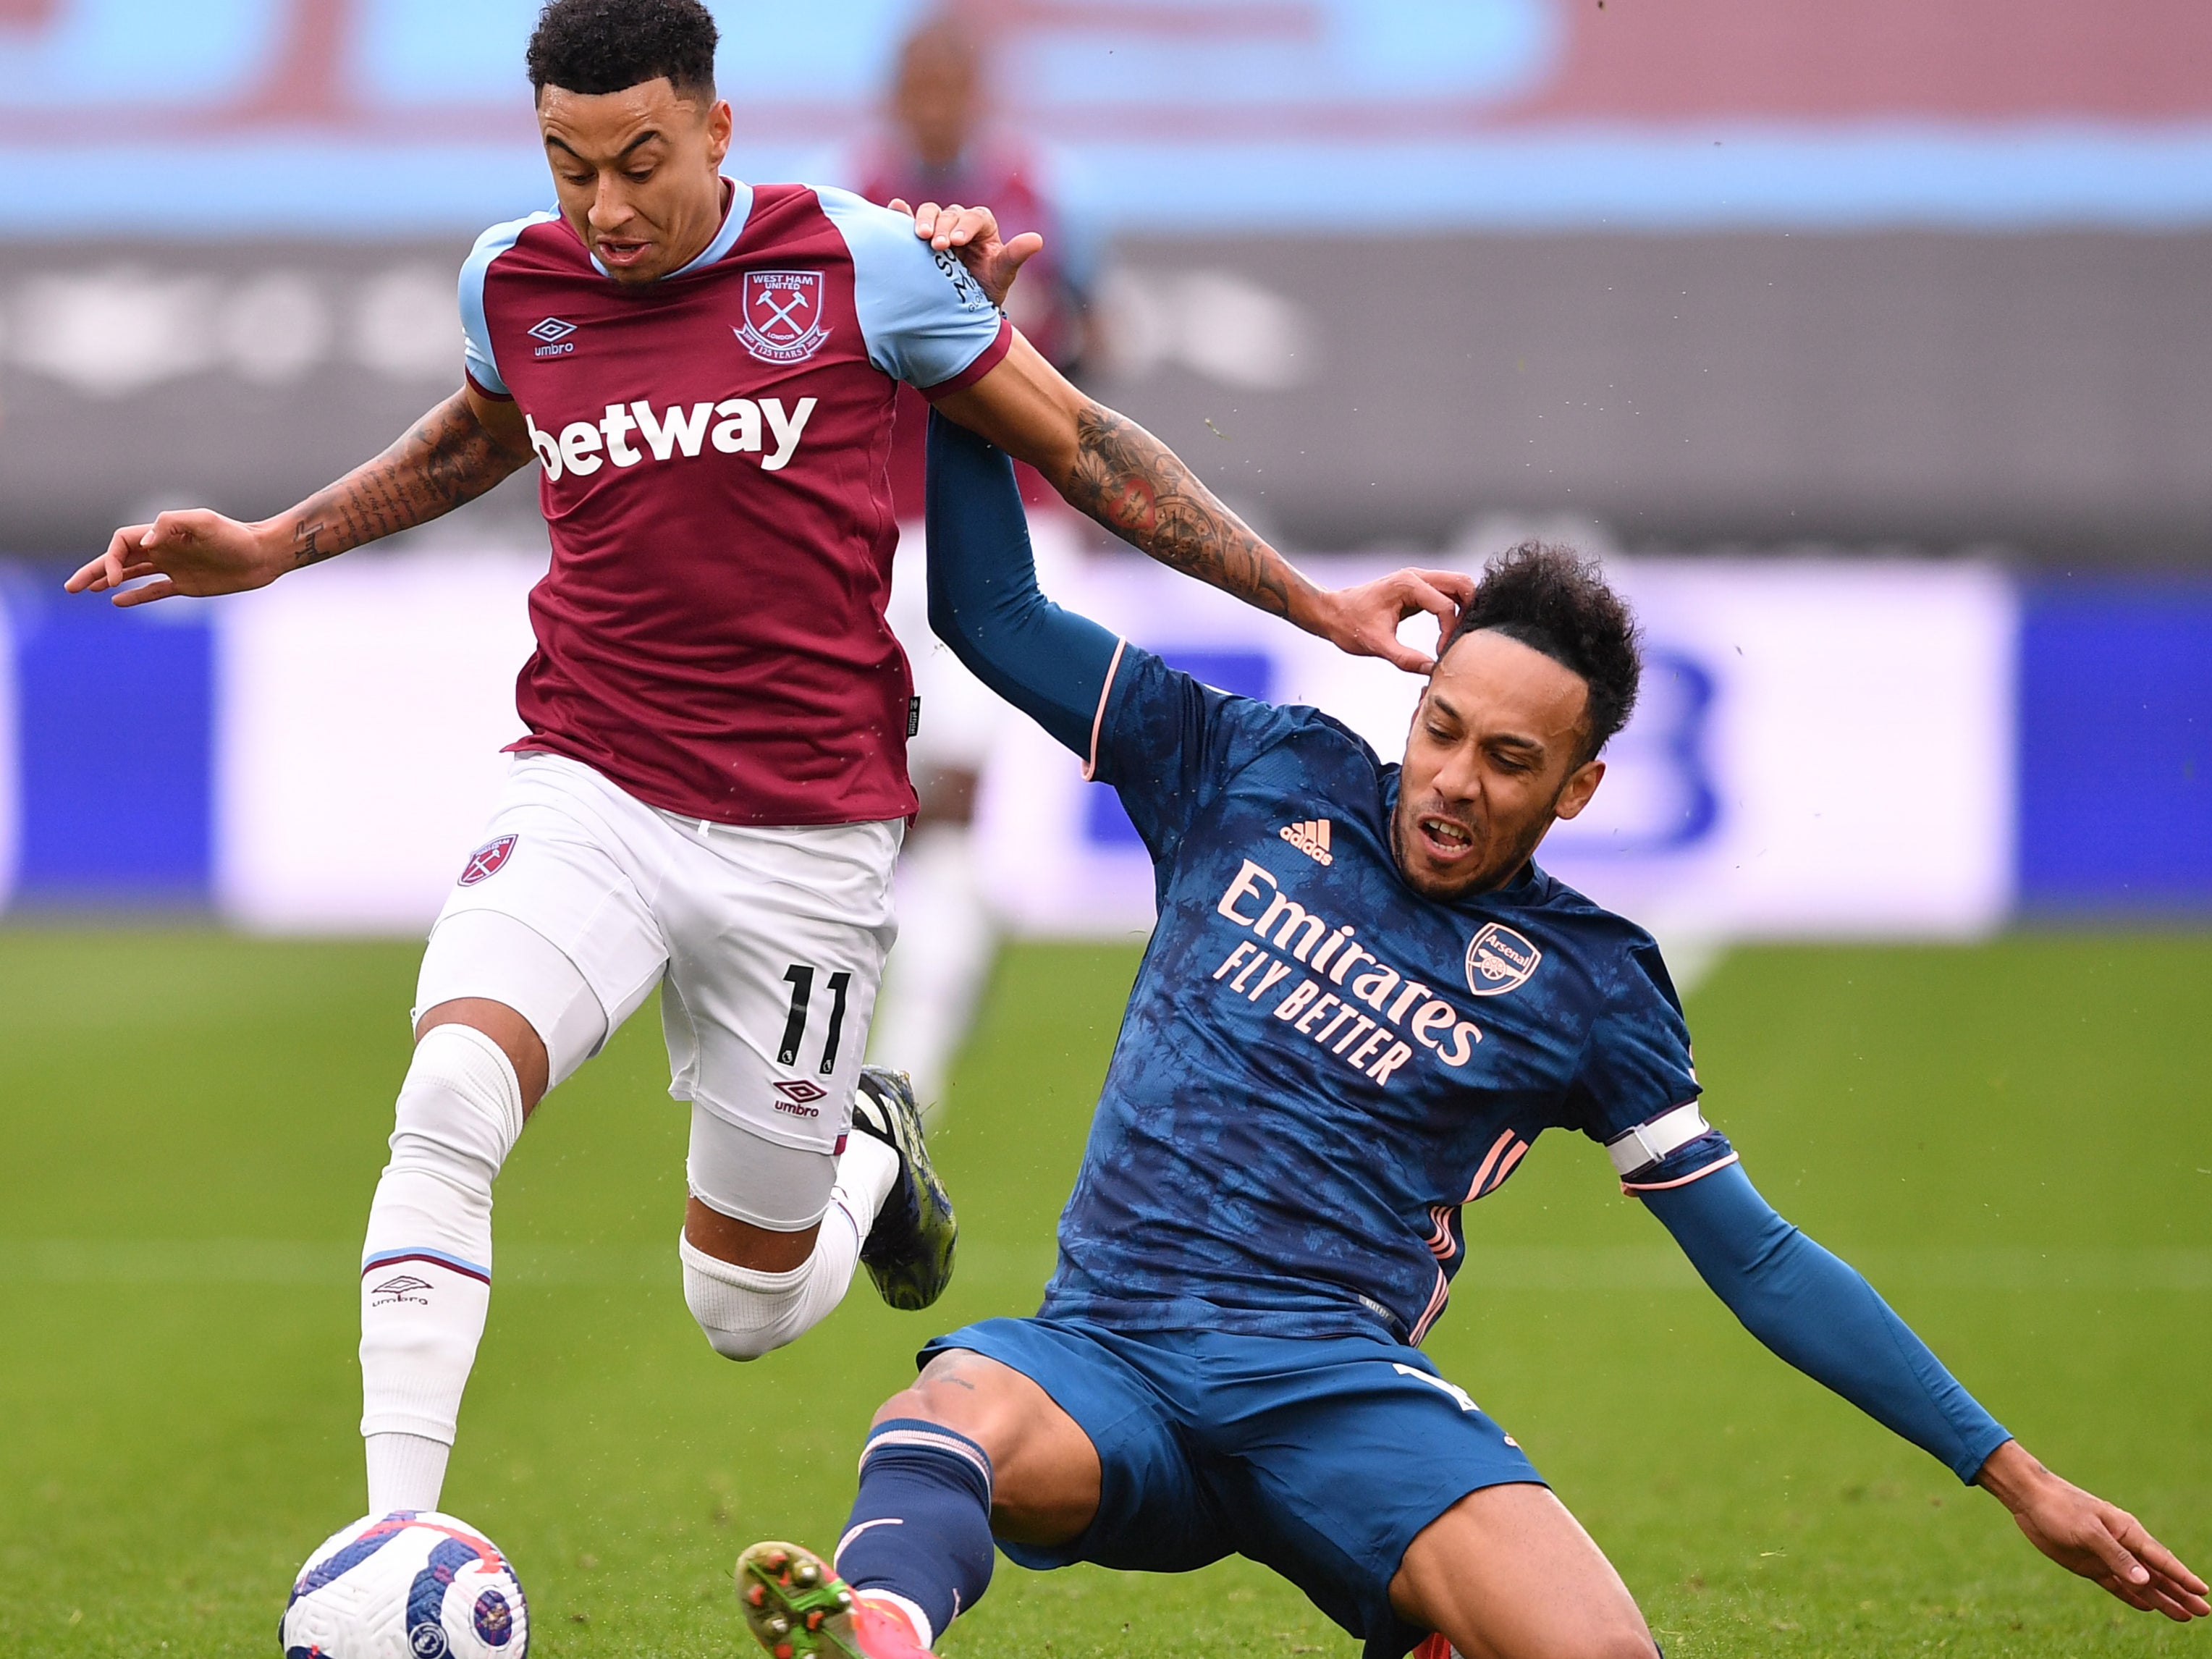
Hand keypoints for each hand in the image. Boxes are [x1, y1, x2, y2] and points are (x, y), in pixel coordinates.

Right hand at [66, 510, 288, 606]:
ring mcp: (173, 567)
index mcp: (162, 534)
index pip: (122, 542)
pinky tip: (118, 601)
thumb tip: (146, 541)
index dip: (112, 558)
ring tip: (86, 591)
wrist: (262, 554)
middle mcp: (163, 549)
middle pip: (119, 558)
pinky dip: (136, 596)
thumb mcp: (205, 522)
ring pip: (132, 574)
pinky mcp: (186, 585)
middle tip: (71, 587)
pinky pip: (154, 591)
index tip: (116, 577)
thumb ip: (172, 525)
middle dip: (94, 571)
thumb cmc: (235, 536)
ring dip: (108, 582)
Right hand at [893, 197, 1043, 309]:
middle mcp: (960, 222)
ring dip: (924, 220)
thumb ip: (1015, 256)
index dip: (966, 226)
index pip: (975, 218)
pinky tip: (896, 209)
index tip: (958, 242)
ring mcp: (939, 227)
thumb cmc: (986, 288)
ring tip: (920, 236)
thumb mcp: (1002, 274)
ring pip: (931, 213)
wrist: (964, 307)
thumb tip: (1037, 240)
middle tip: (937, 245)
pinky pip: (910, 220)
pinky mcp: (921, 236)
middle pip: (950, 214)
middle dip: (944, 227)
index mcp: (982, 226)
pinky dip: (902, 213)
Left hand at [1309, 567, 1475, 674]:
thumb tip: (1431, 670)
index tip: (1440, 652)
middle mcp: (1416, 576)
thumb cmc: (1349, 624)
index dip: (1450, 631)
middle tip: (1462, 638)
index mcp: (1407, 584)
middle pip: (1462, 583)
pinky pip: (1445, 593)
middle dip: (1469, 609)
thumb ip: (1405, 659)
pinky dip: (1454, 607)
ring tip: (1455, 635)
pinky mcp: (1417, 589)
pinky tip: (1447, 630)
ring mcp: (1417, 580)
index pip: (1446, 606)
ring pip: (1457, 585)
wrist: (1331, 613)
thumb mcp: (1376, 645)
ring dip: (1464, 607)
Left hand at [1978, 1440, 2207, 1620]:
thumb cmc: (2060, 1508)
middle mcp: (2121, 1545)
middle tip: (2204, 1611)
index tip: (2203, 1591)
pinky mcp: (2089, 1564)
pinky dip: (2133, 1597)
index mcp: (2127, 1531)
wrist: (2029, 1499)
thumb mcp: (2088, 1532)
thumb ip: (2116, 1556)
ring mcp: (2106, 1556)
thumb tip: (2146, 1581)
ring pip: (2140, 1583)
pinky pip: (2117, 1585)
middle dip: (2180, 1592)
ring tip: (2185, 1616)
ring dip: (2162, 1599)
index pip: (2160, 1559)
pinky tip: (2148, 1607)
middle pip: (2157, 1574)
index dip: (2182, 1576)